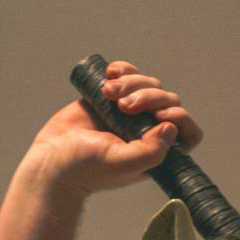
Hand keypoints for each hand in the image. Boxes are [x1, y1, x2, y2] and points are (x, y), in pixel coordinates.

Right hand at [25, 60, 203, 195]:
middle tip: (125, 107)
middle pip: (170, 102)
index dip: (182, 119)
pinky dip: (123, 70)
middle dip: (150, 97)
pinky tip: (110, 75)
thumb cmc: (85, 169)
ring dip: (133, 82)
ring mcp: (130, 114)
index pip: (187, 133)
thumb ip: (151, 151)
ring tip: (109, 93)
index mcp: (154, 152)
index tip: (159, 117)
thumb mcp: (122, 164)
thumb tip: (170, 128)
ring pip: (151, 85)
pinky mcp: (113, 98)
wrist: (52, 159)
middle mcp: (146, 132)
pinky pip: (129, 74)